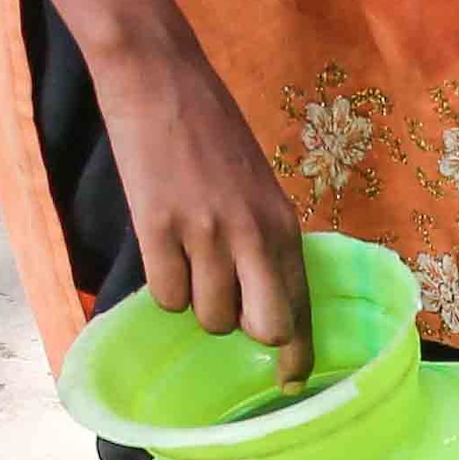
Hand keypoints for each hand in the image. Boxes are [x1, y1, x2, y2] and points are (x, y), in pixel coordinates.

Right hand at [47, 0, 312, 375]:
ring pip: (208, 317)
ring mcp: (204, 232)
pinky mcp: (157, 226)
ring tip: (187, 260)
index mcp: (283, 225)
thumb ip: (266, 241)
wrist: (158, 76)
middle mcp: (252, 234)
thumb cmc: (210, 131)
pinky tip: (163, 252)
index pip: (301, 309)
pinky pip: (164, 296)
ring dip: (196, 303)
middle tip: (226, 305)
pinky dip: (162, 287)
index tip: (290, 382)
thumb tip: (263, 303)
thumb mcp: (259, 187)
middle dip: (244, 331)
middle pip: (264, 328)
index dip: (297, 355)